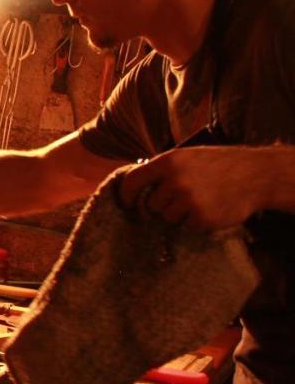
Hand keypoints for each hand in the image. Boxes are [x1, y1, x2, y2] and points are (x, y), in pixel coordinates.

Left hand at [118, 146, 264, 231]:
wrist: (257, 175)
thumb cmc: (218, 164)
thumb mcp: (187, 156)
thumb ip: (162, 169)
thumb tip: (133, 185)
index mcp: (168, 162)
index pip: (132, 181)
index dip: (126, 195)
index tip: (127, 203)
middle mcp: (176, 181)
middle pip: (151, 205)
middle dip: (163, 204)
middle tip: (183, 196)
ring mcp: (189, 201)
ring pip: (168, 218)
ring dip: (180, 214)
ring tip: (200, 200)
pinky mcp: (202, 218)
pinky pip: (187, 226)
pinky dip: (196, 221)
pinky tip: (211, 207)